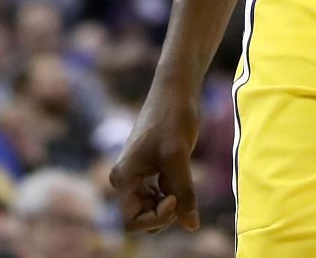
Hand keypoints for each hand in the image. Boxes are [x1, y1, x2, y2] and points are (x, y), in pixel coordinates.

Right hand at [108, 90, 201, 232]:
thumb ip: (184, 193)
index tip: (175, 197)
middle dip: (164, 213)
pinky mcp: (150, 169)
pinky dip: (172, 193)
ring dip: (170, 204)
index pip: (132, 222)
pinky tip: (182, 175)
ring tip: (182, 180)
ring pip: (151, 208)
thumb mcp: (179, 157)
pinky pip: (158, 195)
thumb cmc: (173, 117)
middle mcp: (125, 178)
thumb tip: (192, 226)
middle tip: (182, 191)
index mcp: (123, 177)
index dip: (157, 217)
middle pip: (142, 218)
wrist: (176, 89)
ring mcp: (136, 174)